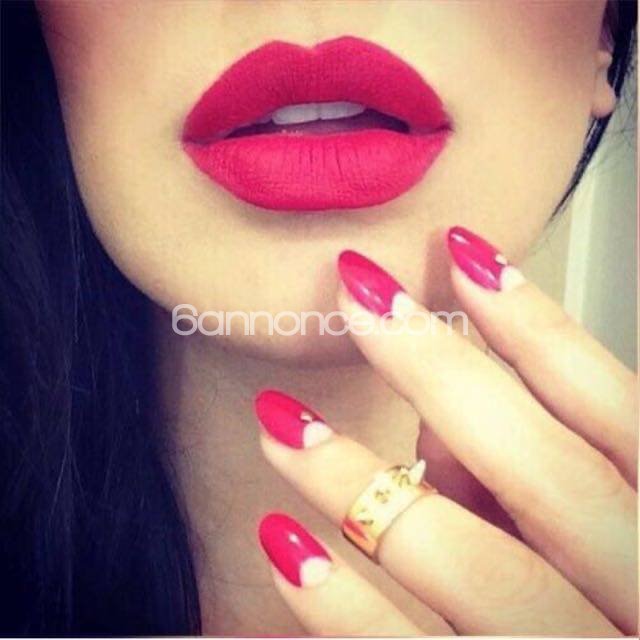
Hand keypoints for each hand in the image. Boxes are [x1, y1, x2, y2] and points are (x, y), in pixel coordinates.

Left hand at [254, 226, 636, 635]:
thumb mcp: (589, 530)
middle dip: (442, 367)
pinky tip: (283, 549)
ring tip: (280, 421)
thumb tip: (437, 399)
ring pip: (479, 568)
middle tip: (356, 292)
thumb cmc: (594, 600)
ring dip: (363, 483)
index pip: (610, 406)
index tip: (460, 248)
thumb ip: (520, 475)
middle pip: (543, 467)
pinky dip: (347, 609)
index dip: (539, 320)